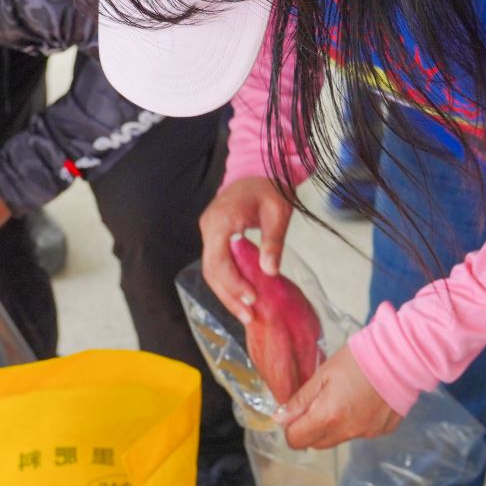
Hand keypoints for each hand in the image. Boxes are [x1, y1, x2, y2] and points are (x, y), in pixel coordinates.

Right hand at [200, 176, 292, 325]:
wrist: (256, 168)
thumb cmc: (269, 187)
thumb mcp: (278, 213)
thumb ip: (273, 241)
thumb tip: (270, 272)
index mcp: (221, 221)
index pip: (220, 260)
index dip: (234, 283)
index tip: (252, 298)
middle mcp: (208, 227)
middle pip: (211, 270)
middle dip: (229, 295)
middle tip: (249, 316)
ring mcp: (208, 231)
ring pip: (210, 270)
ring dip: (227, 293)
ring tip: (246, 313)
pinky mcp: (213, 236)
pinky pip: (216, 263)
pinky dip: (227, 281)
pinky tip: (242, 295)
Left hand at [274, 345, 401, 449]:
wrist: (399, 358)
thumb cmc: (357, 360)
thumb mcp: (322, 374)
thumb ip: (300, 400)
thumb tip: (280, 419)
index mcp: (328, 417)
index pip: (296, 440)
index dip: (291, 427)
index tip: (296, 410)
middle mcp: (347, 431)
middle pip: (316, 443)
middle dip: (309, 428)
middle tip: (316, 402)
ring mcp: (366, 433)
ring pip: (337, 439)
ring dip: (331, 426)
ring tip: (340, 397)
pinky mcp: (381, 431)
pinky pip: (358, 433)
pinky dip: (353, 422)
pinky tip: (359, 400)